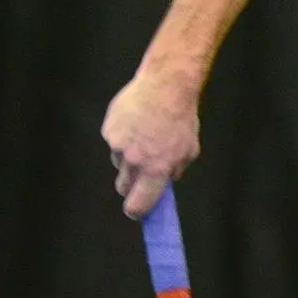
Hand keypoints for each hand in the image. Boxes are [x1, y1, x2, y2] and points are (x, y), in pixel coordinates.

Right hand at [101, 73, 201, 218]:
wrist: (165, 86)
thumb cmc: (181, 118)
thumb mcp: (189, 150)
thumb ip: (174, 170)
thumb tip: (164, 182)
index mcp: (156, 170)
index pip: (138, 204)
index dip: (137, 211)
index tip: (138, 211)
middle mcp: (134, 161)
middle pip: (123, 187)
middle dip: (131, 186)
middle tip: (141, 176)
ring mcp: (118, 145)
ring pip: (119, 162)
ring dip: (128, 158)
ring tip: (144, 136)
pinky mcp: (109, 130)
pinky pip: (114, 141)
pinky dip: (122, 137)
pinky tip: (135, 123)